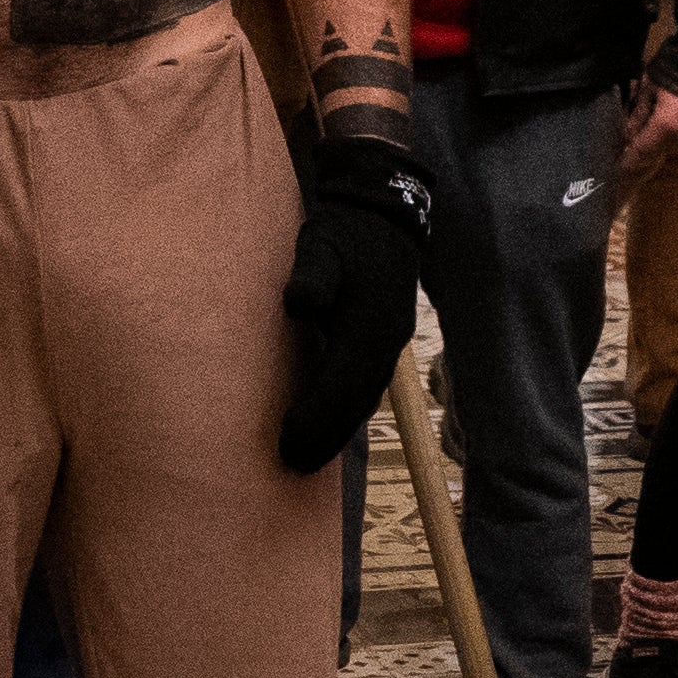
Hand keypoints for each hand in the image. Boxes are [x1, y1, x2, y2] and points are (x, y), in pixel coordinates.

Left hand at [274, 128, 435, 474]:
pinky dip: (348, 413)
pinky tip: (329, 426)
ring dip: (338, 432)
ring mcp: (391, 342)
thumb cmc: (343, 230)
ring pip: (365, 400)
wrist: (384, 210)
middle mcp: (386, 341)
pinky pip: (367, 388)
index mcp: (370, 325)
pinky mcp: (387, 340)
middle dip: (326, 439)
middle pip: (357, 404)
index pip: (341, 386)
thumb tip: (299, 303)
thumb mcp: (321, 243)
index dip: (315, 420)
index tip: (286, 446)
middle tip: (291, 468)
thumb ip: (312, 275)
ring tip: (307, 459)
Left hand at [618, 80, 677, 190]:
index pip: (642, 151)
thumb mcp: (650, 87)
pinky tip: (677, 114)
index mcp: (666, 126)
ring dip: (664, 135)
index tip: (619, 168)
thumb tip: (628, 133)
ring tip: (660, 116)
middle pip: (658, 148)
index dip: (629, 160)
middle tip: (634, 136)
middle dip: (647, 143)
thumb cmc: (675, 67)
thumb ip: (639, 114)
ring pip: (674, 142)